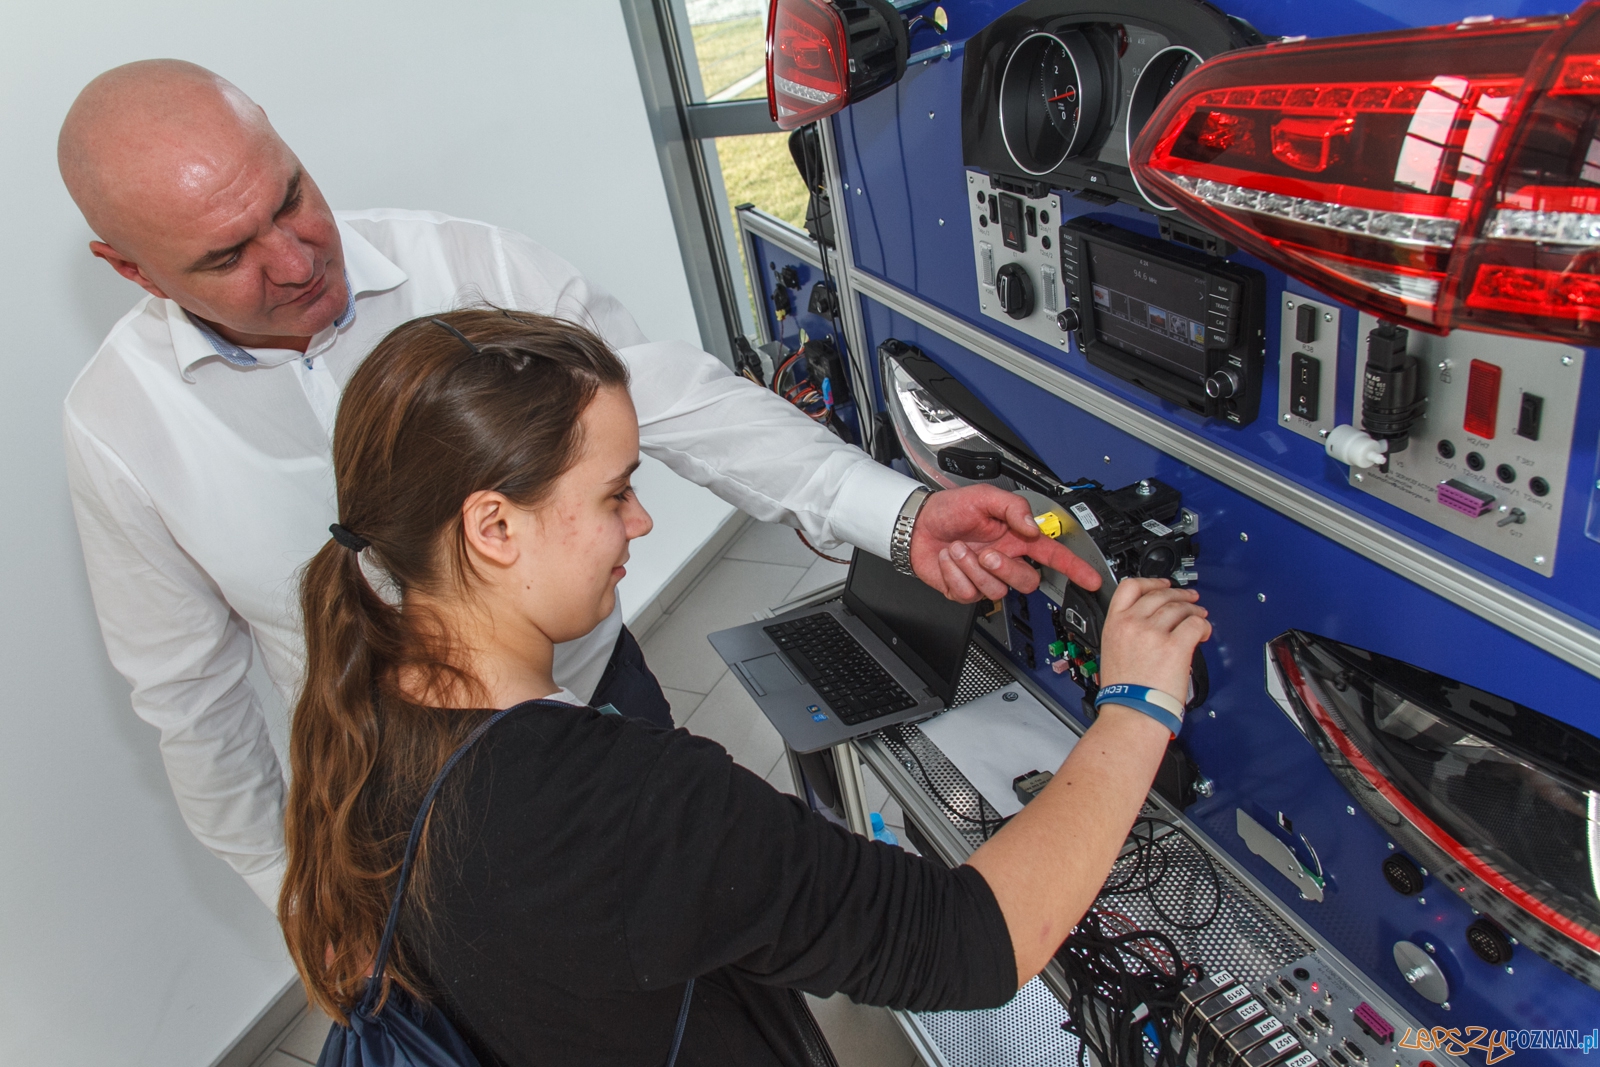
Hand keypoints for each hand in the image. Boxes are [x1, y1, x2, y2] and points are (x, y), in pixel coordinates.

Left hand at [909, 484, 1102, 601]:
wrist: (916, 524)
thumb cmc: (949, 509)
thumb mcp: (984, 497)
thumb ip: (1013, 507)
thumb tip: (1034, 527)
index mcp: (1016, 538)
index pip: (1053, 556)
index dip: (1074, 568)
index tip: (1091, 579)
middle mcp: (1004, 560)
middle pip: (1027, 581)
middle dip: (1007, 570)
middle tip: (987, 554)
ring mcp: (985, 578)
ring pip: (997, 590)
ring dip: (973, 568)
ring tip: (959, 549)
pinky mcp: (965, 591)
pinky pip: (969, 594)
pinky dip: (955, 574)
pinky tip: (949, 560)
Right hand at [1097, 578, 1210, 699]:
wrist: (1132, 713)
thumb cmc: (1123, 692)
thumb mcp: (1113, 651)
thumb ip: (1128, 632)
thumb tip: (1151, 623)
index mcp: (1114, 624)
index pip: (1130, 587)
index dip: (1151, 582)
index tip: (1162, 585)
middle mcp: (1133, 624)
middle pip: (1160, 594)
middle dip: (1178, 594)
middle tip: (1189, 599)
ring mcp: (1153, 634)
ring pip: (1179, 607)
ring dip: (1193, 610)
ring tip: (1199, 616)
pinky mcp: (1175, 646)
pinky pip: (1195, 624)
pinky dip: (1203, 625)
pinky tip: (1203, 632)